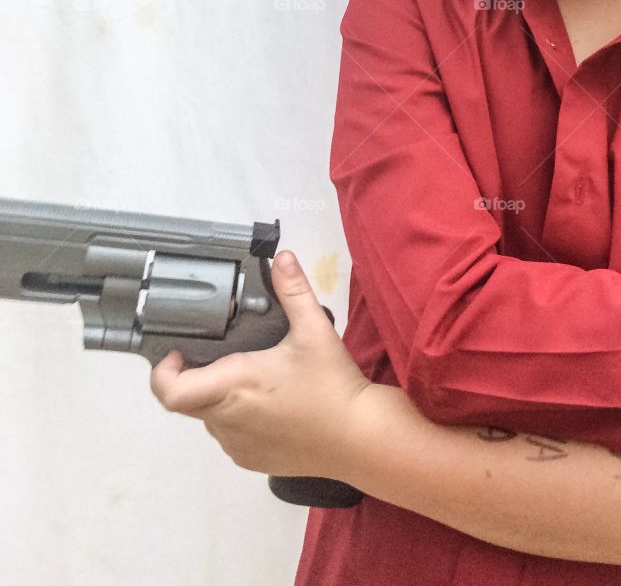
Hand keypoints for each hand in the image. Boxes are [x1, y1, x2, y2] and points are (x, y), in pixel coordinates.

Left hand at [150, 251, 371, 477]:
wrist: (359, 438)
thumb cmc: (332, 385)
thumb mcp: (315, 330)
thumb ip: (294, 291)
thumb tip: (282, 258)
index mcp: (234, 385)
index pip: (171, 391)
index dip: (164, 373)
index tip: (180, 353)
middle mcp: (226, 419)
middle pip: (188, 401)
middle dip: (195, 377)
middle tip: (221, 354)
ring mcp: (236, 444)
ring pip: (210, 418)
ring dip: (219, 397)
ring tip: (254, 377)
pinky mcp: (250, 460)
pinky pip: (229, 435)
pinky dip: (237, 418)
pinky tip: (269, 404)